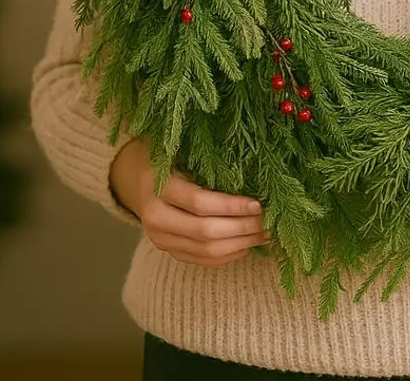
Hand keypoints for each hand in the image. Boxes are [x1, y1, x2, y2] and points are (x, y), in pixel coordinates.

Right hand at [109, 137, 270, 266]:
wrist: (140, 177)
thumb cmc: (173, 155)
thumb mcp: (185, 149)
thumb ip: (210, 159)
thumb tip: (257, 168)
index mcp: (158, 185)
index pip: (199, 202)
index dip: (231, 206)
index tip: (258, 204)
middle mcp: (155, 217)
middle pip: (205, 232)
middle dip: (242, 228)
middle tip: (269, 220)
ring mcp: (160, 239)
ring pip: (206, 251)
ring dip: (241, 244)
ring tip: (266, 233)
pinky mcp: (169, 251)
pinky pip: (203, 261)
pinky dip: (229, 255)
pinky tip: (249, 244)